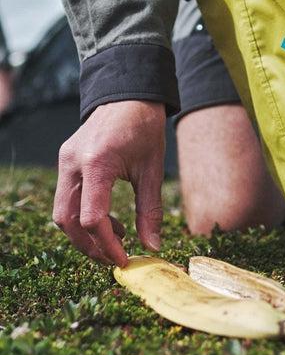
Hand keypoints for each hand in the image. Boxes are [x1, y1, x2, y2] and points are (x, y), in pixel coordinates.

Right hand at [53, 100, 166, 266]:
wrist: (129, 94)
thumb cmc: (145, 127)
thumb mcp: (153, 168)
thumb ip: (150, 209)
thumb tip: (153, 246)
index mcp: (97, 163)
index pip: (92, 218)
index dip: (106, 245)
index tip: (124, 259)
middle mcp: (73, 162)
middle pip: (68, 220)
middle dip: (90, 246)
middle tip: (115, 257)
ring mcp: (65, 160)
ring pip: (62, 212)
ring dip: (84, 233)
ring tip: (116, 238)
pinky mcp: (65, 160)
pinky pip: (65, 197)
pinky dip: (82, 215)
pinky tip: (108, 220)